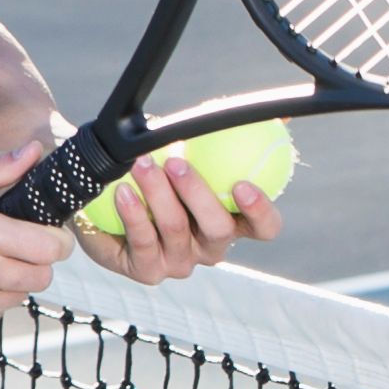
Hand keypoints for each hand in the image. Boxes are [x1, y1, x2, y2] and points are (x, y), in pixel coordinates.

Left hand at [75, 143, 278, 287]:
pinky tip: (123, 190)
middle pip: (219, 229)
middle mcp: (211, 248)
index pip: (264, 228)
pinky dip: (134, 213)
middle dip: (198, 194)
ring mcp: (181, 263)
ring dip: (158, 193)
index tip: (241, 183)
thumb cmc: (162, 174)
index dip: (260, 211)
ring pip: (176, 230)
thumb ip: (229, 138)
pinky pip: (143, 242)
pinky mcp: (148, 271)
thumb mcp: (195, 153)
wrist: (108, 205)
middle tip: (176, 163)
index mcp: (234, 224)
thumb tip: (280, 118)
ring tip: (142, 164)